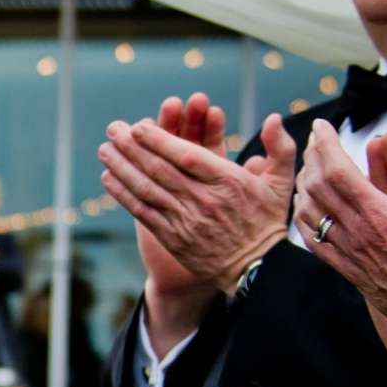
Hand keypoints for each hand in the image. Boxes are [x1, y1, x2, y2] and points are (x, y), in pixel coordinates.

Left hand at [101, 102, 295, 294]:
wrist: (257, 269)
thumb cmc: (267, 221)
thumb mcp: (282, 183)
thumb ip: (279, 148)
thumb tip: (272, 117)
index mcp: (228, 181)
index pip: (187, 156)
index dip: (159, 140)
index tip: (138, 126)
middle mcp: (204, 199)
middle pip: (160, 169)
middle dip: (132, 147)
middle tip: (112, 129)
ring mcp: (186, 220)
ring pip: (147, 189)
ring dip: (121, 167)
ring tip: (104, 149)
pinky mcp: (173, 238)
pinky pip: (143, 212)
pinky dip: (123, 194)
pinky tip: (109, 179)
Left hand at [294, 125, 386, 368]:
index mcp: (380, 217)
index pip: (338, 171)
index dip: (325, 144)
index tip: (322, 126)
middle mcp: (356, 234)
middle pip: (318, 186)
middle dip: (313, 156)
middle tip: (316, 138)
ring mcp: (346, 253)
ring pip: (310, 210)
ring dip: (306, 182)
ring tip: (312, 164)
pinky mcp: (343, 269)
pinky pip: (313, 238)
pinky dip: (305, 216)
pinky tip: (307, 205)